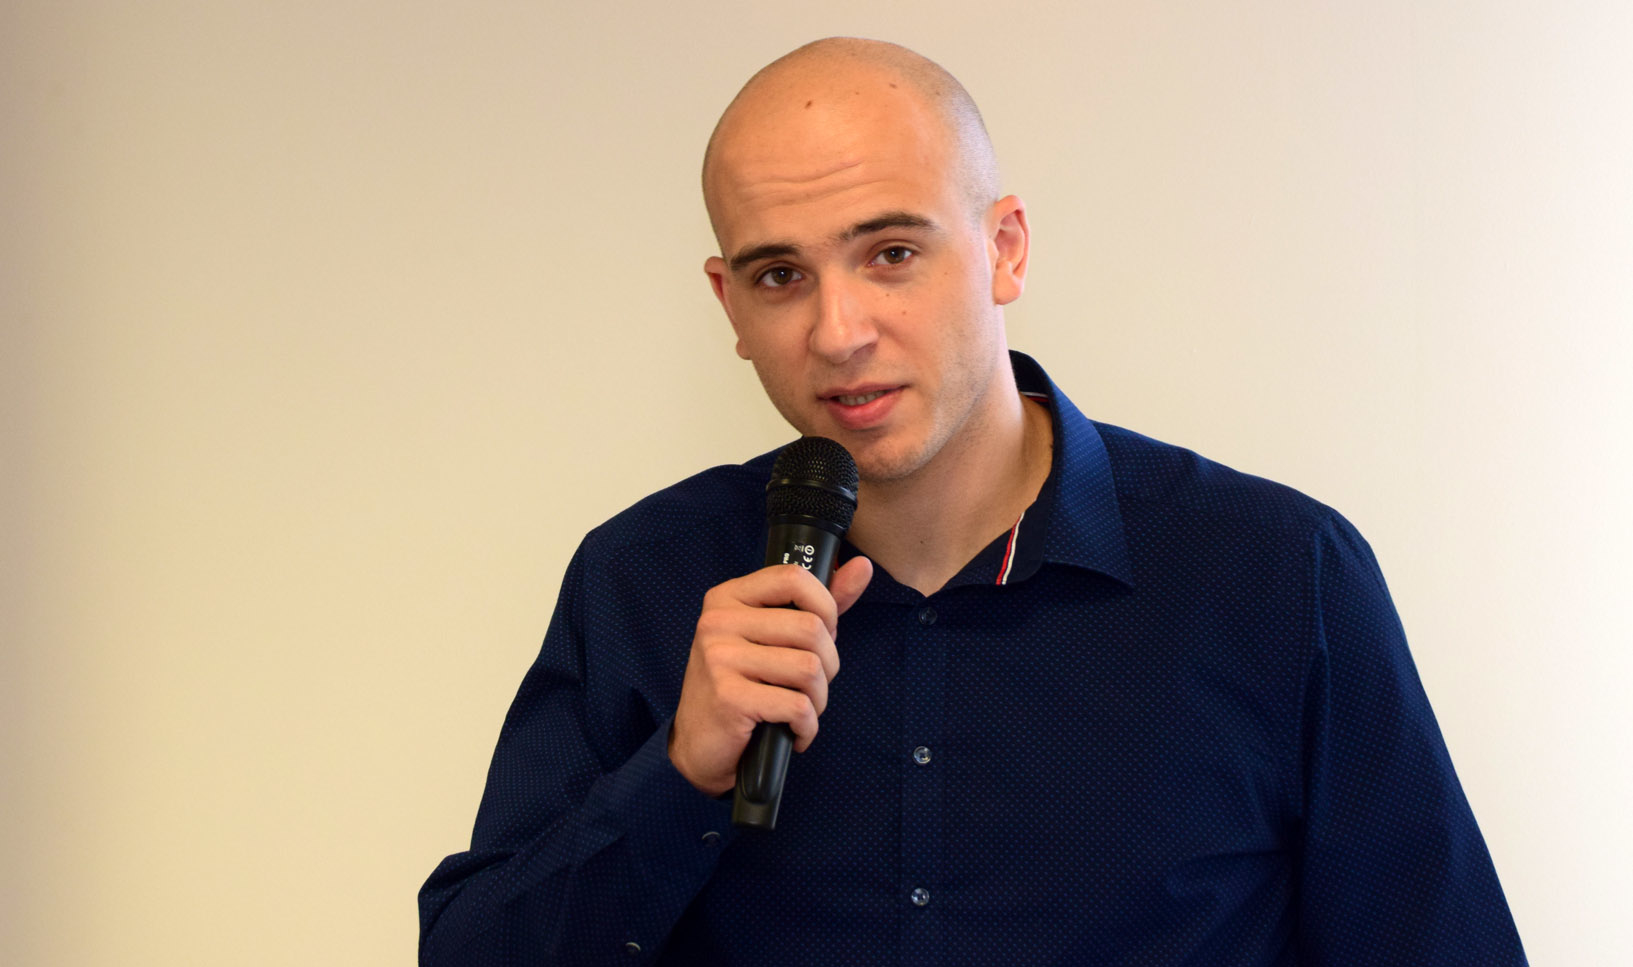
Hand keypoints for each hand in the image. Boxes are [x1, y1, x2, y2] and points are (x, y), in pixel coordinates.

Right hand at [668, 556, 872, 795]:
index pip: (793, 577)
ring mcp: (719, 658)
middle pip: (810, 628)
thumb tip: (862, 567)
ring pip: (809, 668)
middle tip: (811, 686)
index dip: (825, 606)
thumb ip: (819, 603)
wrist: (701, 745)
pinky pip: (797, 706)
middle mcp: (718, 622)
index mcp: (728, 598)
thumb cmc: (743, 686)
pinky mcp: (728, 698)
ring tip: (801, 711)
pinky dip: (807, 727)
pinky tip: (793, 732)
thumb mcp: (775, 637)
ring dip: (818, 700)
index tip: (824, 633)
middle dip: (827, 665)